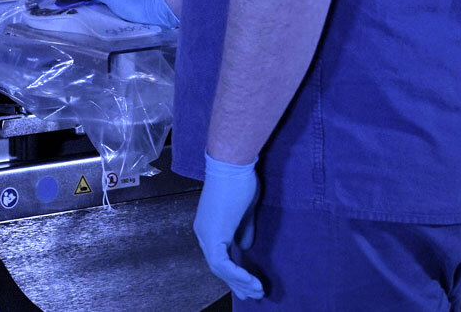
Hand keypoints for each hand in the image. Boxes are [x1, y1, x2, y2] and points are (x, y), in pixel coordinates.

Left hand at [195, 154, 264, 300]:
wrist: (232, 165)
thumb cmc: (239, 181)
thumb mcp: (244, 211)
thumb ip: (242, 231)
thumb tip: (244, 248)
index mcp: (209, 225)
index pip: (219, 256)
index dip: (234, 272)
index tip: (250, 282)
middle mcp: (203, 232)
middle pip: (218, 266)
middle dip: (237, 282)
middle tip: (255, 294)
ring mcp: (206, 234)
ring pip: (219, 268)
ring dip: (240, 282)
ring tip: (258, 291)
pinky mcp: (212, 236)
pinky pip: (222, 264)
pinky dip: (237, 275)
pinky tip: (251, 281)